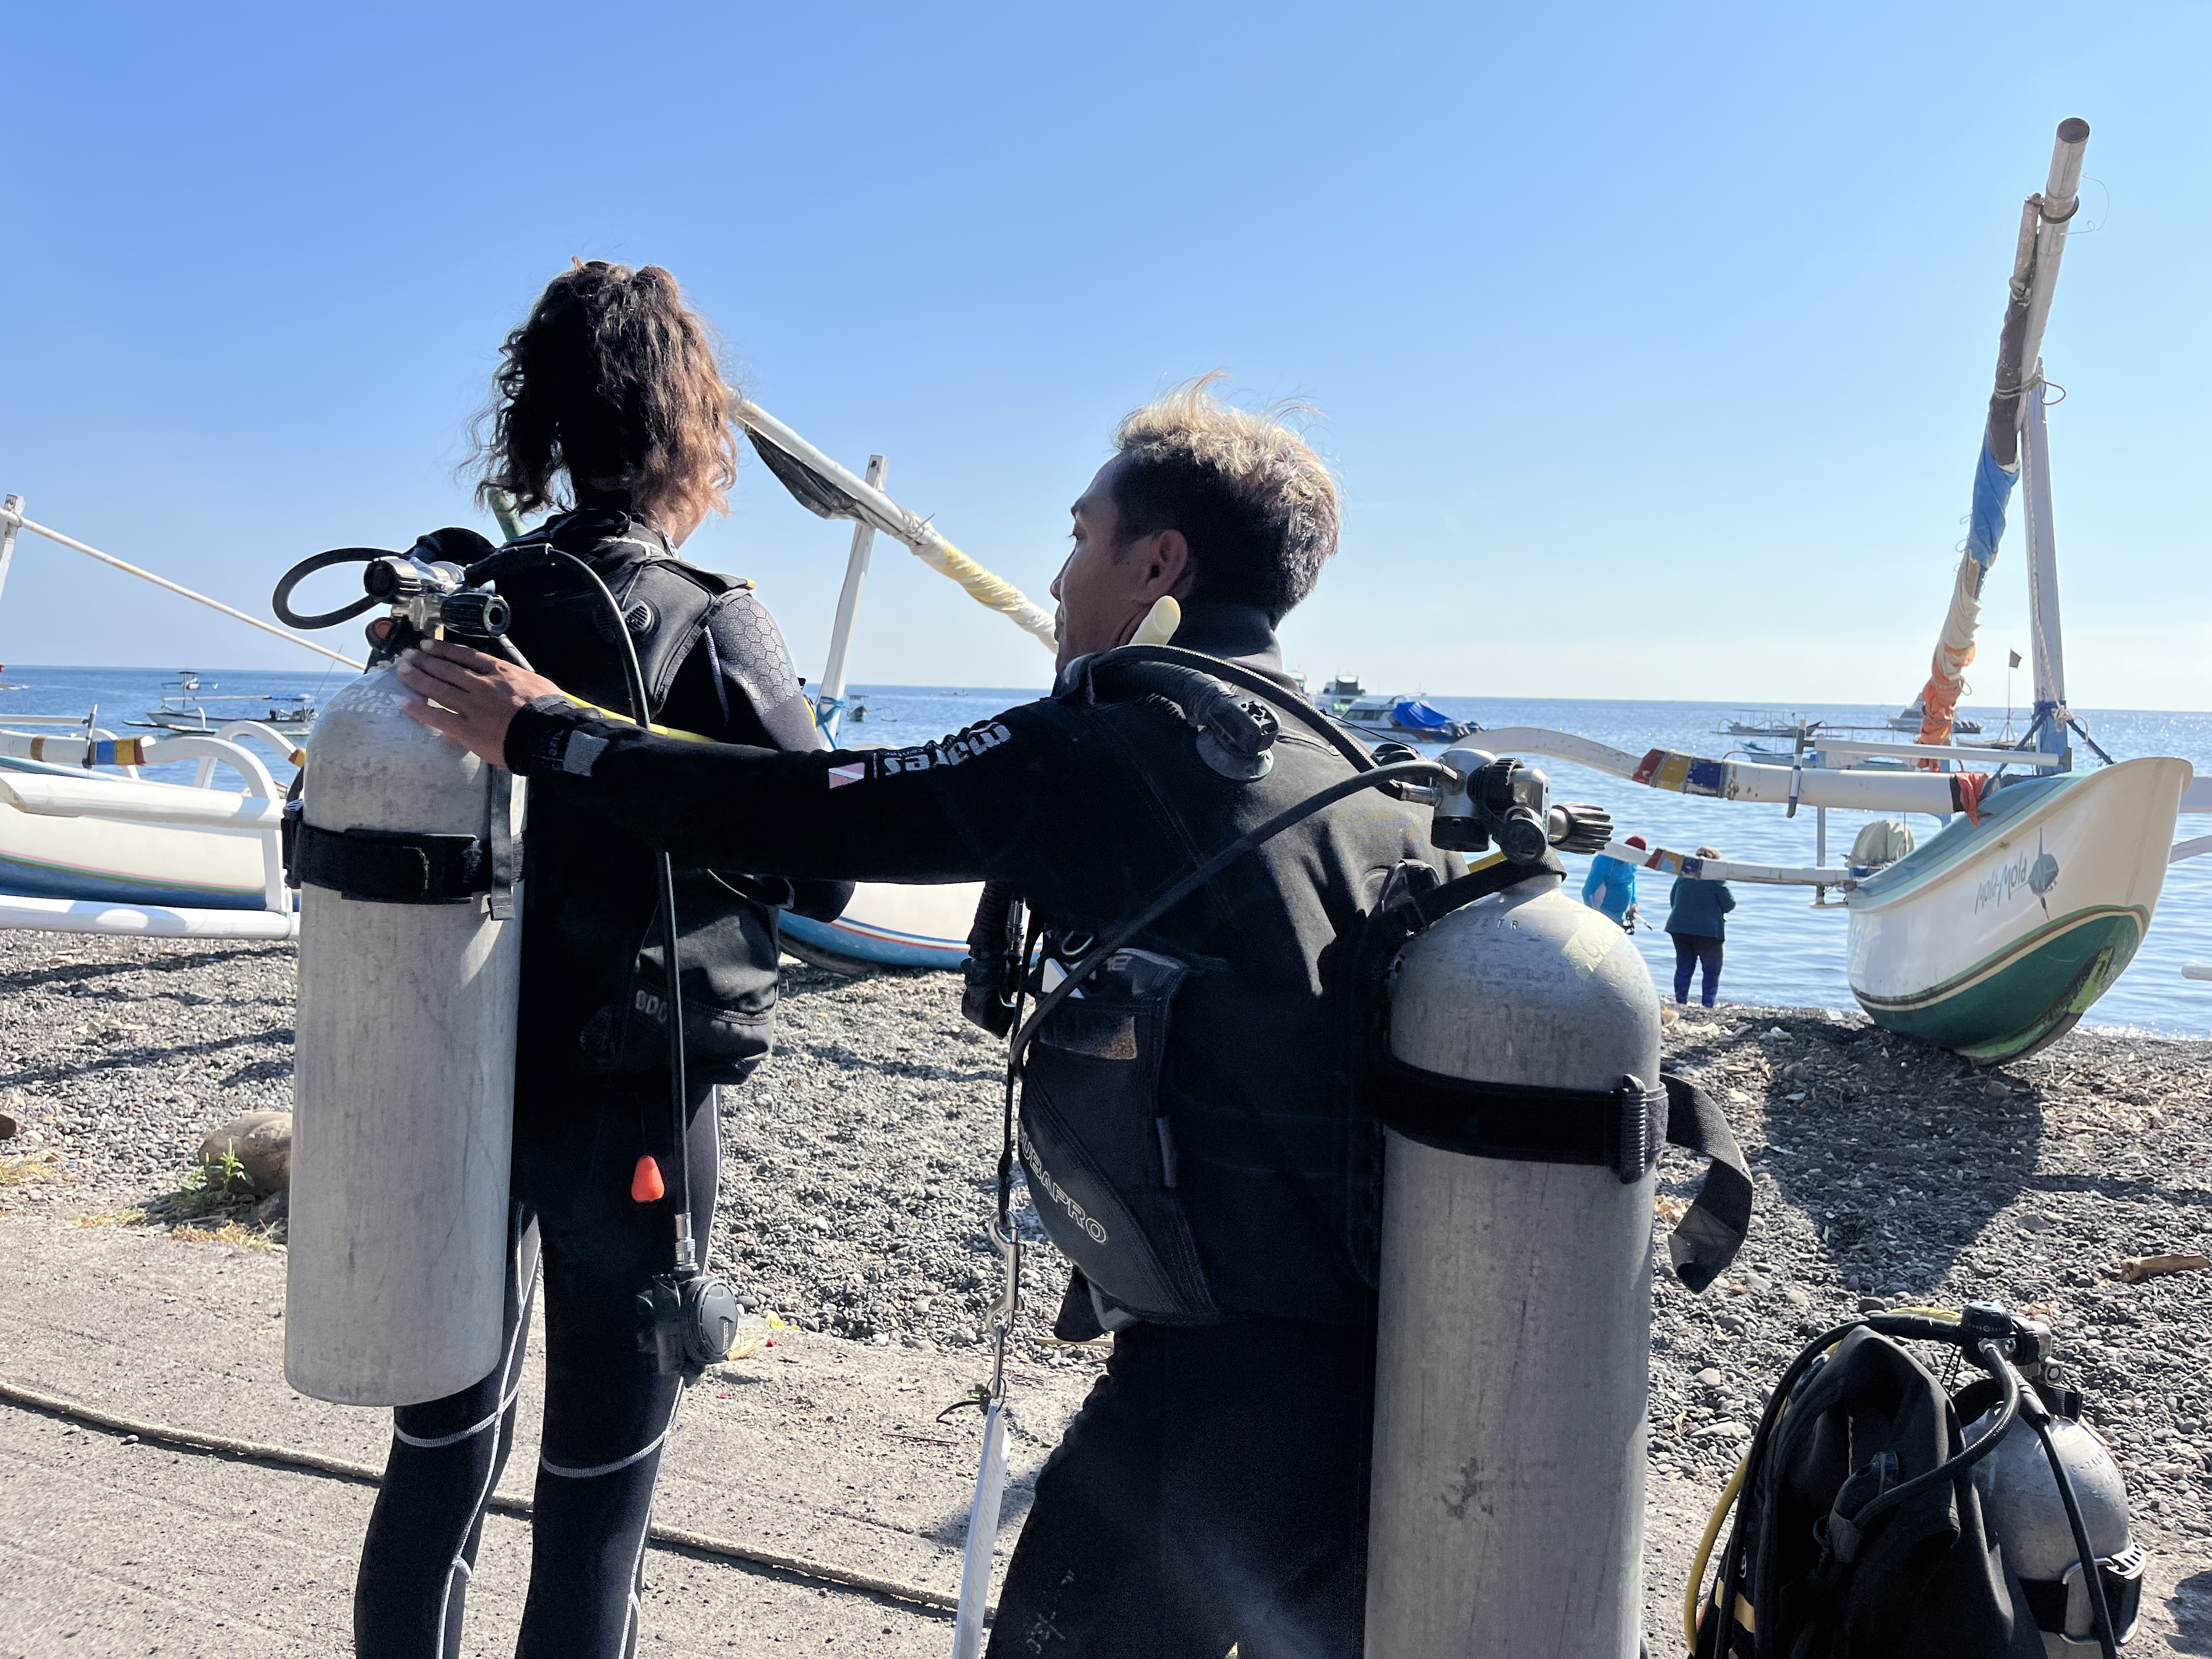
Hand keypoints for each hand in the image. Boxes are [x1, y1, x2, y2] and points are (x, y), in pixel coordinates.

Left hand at [396, 639, 562, 764]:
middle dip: (425, 661)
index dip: (445, 650)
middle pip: (447, 669)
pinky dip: (420, 709)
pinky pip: (438, 717)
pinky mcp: (467, 729)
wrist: (549, 734)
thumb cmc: (549, 709)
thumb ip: (517, 678)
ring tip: (402, 671)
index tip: (429, 645)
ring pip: (439, 688)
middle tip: (408, 656)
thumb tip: (510, 678)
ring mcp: (472, 706)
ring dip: (418, 678)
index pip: (466, 656)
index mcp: (499, 672)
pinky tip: (404, 704)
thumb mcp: (536, 682)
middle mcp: (481, 684)